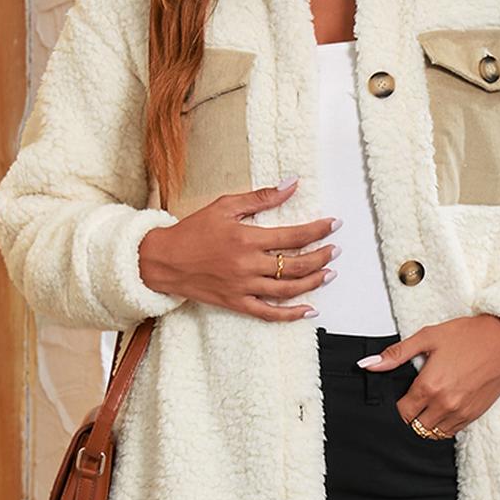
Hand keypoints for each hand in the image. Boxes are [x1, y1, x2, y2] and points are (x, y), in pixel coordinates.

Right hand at [137, 179, 338, 320]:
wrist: (164, 260)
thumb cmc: (193, 231)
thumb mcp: (225, 206)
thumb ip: (261, 198)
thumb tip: (291, 185)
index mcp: (247, 238)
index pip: (293, 236)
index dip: (318, 230)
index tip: (333, 225)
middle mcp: (248, 265)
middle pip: (296, 265)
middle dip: (321, 256)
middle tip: (335, 250)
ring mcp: (244, 287)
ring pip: (288, 290)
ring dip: (313, 282)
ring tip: (329, 273)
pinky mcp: (237, 303)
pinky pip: (269, 314)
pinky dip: (292, 314)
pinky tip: (309, 310)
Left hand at [357, 314, 499, 434]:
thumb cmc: (468, 335)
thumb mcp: (428, 337)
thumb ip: (396, 354)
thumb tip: (368, 364)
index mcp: (429, 386)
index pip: (403, 412)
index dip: (401, 404)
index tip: (406, 394)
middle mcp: (444, 404)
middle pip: (416, 426)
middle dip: (413, 414)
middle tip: (418, 398)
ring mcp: (460, 412)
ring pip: (433, 432)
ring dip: (428, 422)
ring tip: (432, 403)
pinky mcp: (474, 415)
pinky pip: (451, 432)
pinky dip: (444, 424)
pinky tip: (446, 406)